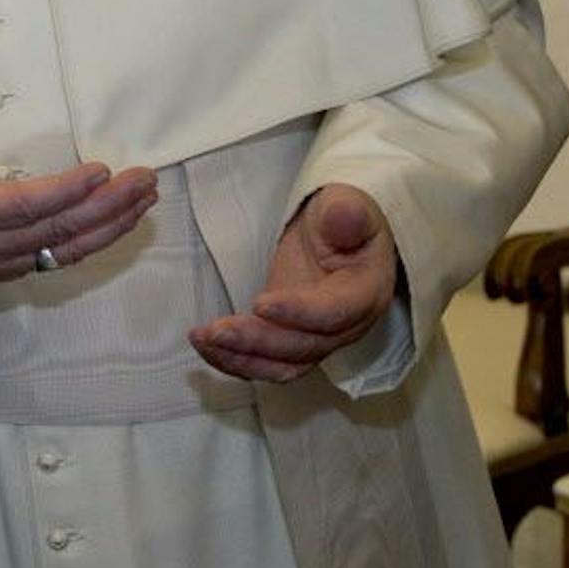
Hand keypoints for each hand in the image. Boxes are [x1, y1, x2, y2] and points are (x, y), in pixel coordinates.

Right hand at [0, 85, 158, 299]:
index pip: (20, 206)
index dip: (64, 191)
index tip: (100, 170)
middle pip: (54, 230)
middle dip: (106, 207)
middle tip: (144, 179)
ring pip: (63, 250)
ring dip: (109, 227)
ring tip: (143, 200)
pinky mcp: (4, 272)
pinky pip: (56, 260)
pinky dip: (90, 242)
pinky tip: (113, 224)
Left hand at [188, 182, 396, 382]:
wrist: (335, 234)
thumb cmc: (340, 218)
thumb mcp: (344, 203)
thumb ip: (346, 212)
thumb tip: (346, 213)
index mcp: (365, 291)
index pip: (335, 312)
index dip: (299, 312)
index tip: (260, 303)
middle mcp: (346, 325)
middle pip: (304, 346)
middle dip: (258, 341)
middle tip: (217, 330)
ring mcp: (318, 337)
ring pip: (284, 364)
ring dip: (242, 358)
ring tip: (203, 339)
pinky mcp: (292, 339)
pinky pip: (268, 362)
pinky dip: (237, 360)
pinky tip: (207, 347)